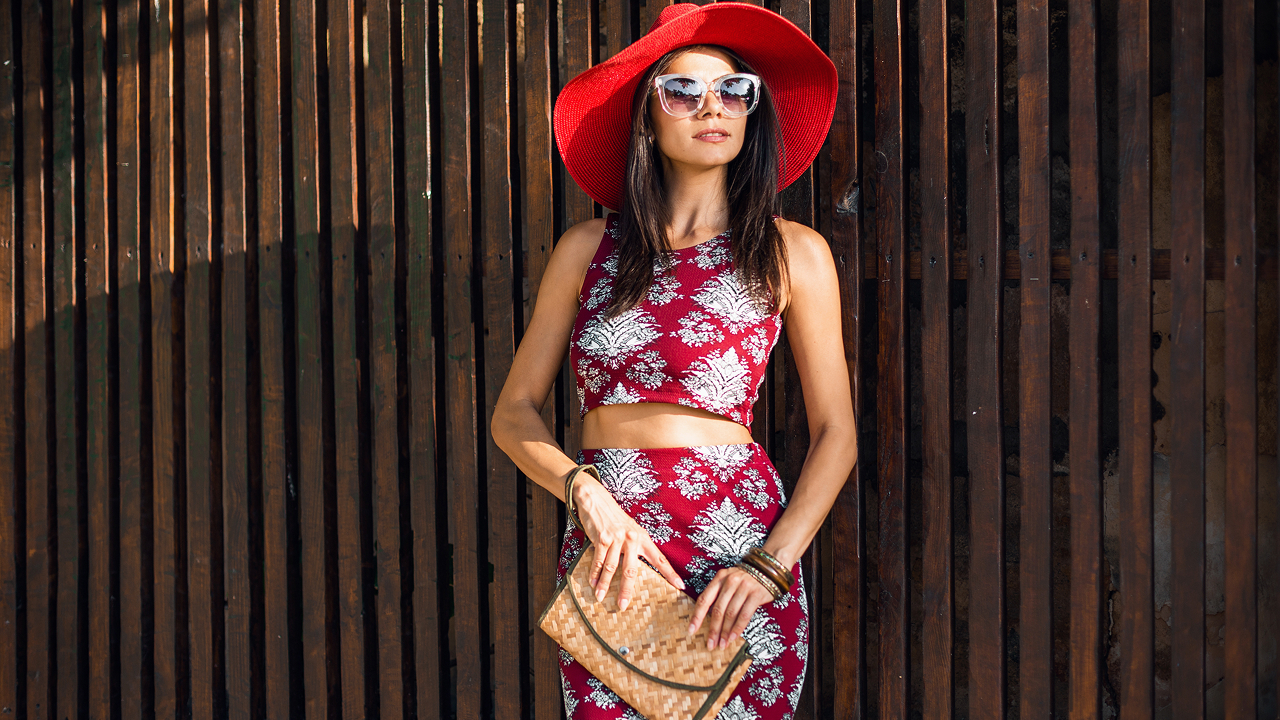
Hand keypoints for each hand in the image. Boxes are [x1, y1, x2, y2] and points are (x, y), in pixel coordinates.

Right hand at [572, 474, 685, 610]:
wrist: (598, 501)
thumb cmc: (616, 519)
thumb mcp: (632, 530)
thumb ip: (637, 548)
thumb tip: (638, 569)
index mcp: (643, 538)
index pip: (660, 559)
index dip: (670, 573)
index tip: (680, 586)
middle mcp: (632, 539)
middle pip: (631, 571)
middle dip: (627, 590)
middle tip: (623, 606)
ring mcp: (617, 539)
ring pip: (612, 568)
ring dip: (605, 585)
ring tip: (601, 597)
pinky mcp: (602, 539)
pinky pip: (599, 561)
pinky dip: (594, 574)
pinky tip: (593, 584)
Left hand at [687, 566, 775, 649]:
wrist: (769, 570)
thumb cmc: (745, 580)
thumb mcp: (729, 581)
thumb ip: (719, 595)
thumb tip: (708, 620)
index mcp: (719, 578)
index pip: (704, 599)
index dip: (697, 616)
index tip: (691, 630)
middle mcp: (730, 581)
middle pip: (718, 610)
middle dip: (713, 630)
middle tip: (711, 644)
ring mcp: (744, 587)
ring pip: (730, 614)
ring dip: (725, 632)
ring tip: (722, 644)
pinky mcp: (756, 594)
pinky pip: (744, 615)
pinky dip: (738, 628)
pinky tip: (733, 637)